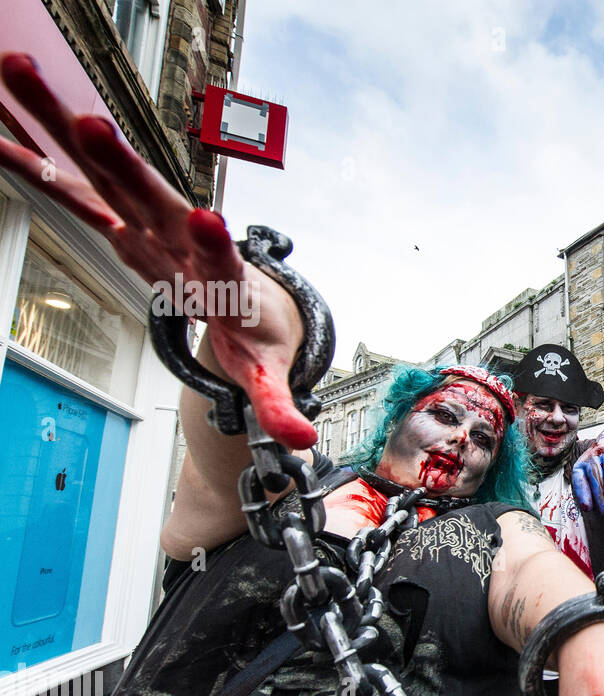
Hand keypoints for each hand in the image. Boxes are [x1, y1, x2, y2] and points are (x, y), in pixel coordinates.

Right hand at [0, 54, 315, 447]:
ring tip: (21, 75)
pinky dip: (33, 160)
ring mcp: (150, 227)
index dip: (214, 245)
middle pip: (154, 201)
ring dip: (62, 127)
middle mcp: (185, 240)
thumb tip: (300, 436)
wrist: (254, 302)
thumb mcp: (267, 372)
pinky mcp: (121, 225)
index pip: (222, 261)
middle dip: (125, 167)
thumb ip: (278, 401)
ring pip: (105, 175)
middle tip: (94, 126)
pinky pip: (73, 192)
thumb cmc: (256, 332)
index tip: (209, 222)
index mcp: (224, 279)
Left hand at [572, 426, 603, 516]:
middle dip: (601, 496)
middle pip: (596, 477)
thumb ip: (589, 490)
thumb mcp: (590, 475)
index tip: (587, 508)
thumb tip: (590, 510)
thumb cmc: (599, 465)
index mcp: (581, 465)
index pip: (579, 479)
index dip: (583, 494)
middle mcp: (593, 457)